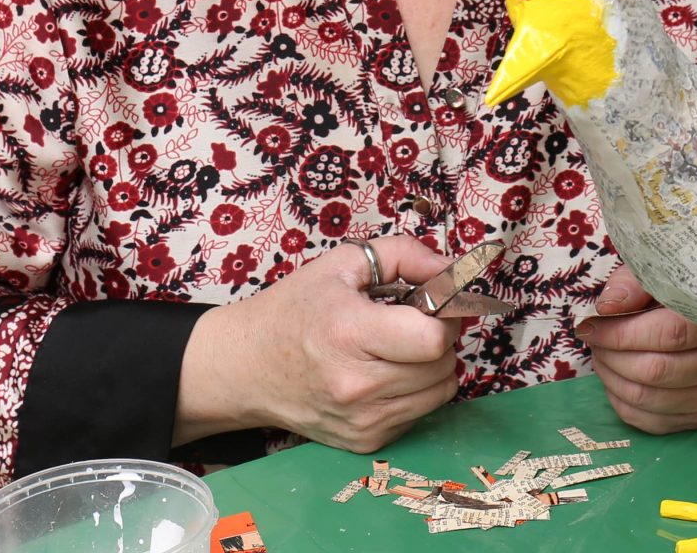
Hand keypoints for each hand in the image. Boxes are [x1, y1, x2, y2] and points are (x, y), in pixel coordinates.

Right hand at [176, 235, 463, 451]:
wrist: (244, 368)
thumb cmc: (291, 311)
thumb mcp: (342, 265)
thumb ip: (404, 255)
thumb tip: (452, 267)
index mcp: (350, 333)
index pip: (433, 338)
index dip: (443, 316)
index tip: (431, 304)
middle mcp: (357, 385)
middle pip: (442, 365)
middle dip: (439, 338)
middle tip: (412, 323)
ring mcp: (361, 420)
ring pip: (439, 393)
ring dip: (432, 367)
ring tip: (398, 349)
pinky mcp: (364, 442)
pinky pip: (418, 414)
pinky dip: (414, 393)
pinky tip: (384, 374)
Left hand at [579, 263, 696, 434]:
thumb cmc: (680, 292)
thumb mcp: (659, 274)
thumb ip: (633, 284)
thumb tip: (607, 308)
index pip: (670, 334)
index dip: (622, 333)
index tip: (590, 325)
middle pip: (656, 370)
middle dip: (612, 356)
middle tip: (593, 339)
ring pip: (650, 399)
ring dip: (612, 379)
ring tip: (601, 355)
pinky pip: (651, 422)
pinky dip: (622, 402)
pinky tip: (615, 378)